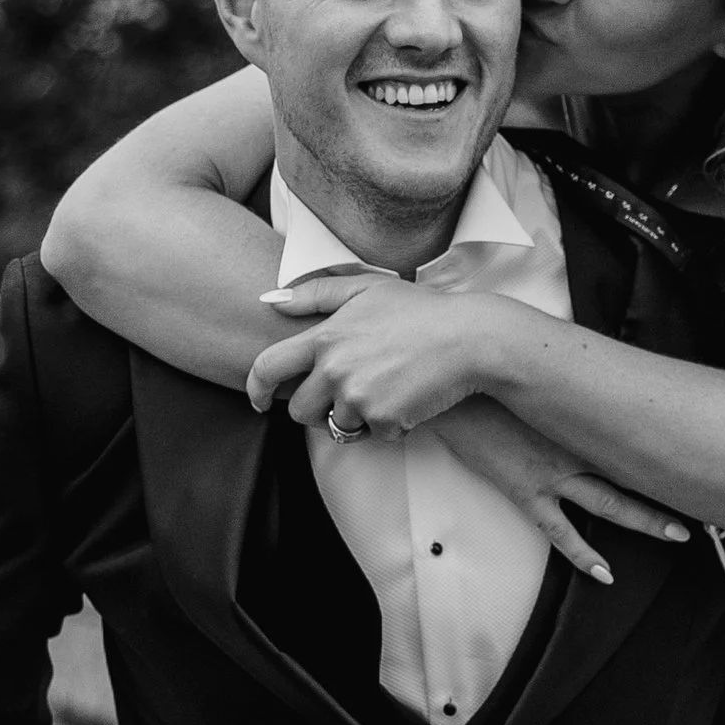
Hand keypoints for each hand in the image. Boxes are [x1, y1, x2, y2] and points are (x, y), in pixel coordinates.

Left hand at [246, 277, 516, 434]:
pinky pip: (375, 434)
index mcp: (325, 337)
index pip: (268, 367)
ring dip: (357, 416)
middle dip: (317, 409)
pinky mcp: (383, 420)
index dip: (256, 388)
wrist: (469, 340)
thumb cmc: (420, 310)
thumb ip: (315, 293)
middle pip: (301, 410)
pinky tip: (410, 398)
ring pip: (339, 425)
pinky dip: (390, 424)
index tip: (259, 400)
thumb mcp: (366, 289)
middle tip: (345, 397)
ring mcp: (358, 398)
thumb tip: (269, 299)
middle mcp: (334, 370)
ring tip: (387, 388)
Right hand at [436, 400, 687, 585]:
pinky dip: (582, 553)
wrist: (456, 391)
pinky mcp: (528, 492)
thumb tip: (591, 387)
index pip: (635, 435)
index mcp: (582, 417)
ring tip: (676, 536)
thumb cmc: (496, 383)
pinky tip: (603, 572)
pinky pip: (560, 531)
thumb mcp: (541, 381)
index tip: (695, 454)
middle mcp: (578, 447)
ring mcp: (555, 473)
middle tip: (704, 501)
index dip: (665, 448)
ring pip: (610, 503)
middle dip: (670, 488)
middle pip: (634, 473)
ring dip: (645, 519)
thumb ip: (569, 392)